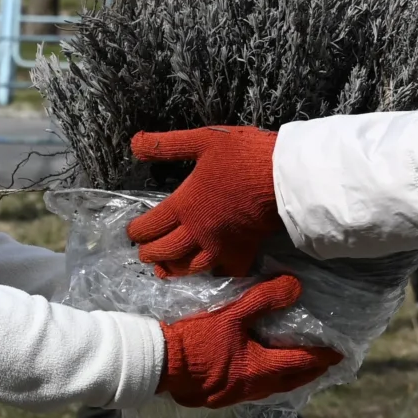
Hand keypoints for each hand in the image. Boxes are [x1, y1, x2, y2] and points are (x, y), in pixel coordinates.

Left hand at [127, 127, 280, 277]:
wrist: (284, 177)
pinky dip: (213, 277)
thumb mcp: (203, 140)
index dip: (137, 231)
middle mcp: (198, 232)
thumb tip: (135, 144)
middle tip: (144, 254)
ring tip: (164, 270)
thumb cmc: (243, 156)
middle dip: (150, 254)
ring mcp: (220, 246)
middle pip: (165, 251)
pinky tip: (208, 275)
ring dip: (173, 269)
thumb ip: (167, 145)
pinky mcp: (243, 252)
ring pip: (190, 268)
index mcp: (184, 205)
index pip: (151, 226)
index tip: (132, 232)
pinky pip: (224, 273)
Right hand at [159, 275, 340, 408]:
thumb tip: (296, 287)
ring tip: (295, 369)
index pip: (299, 364)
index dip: (320, 357)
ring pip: (269, 389)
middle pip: (288, 383)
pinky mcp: (215, 398)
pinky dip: (263, 382)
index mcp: (257, 369)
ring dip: (285, 379)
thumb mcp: (231, 313)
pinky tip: (256, 373)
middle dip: (308, 373)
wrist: (156, 362)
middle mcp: (249, 389)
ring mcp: (231, 396)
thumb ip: (263, 299)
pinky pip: (250, 391)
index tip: (338, 354)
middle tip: (324, 365)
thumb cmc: (194, 338)